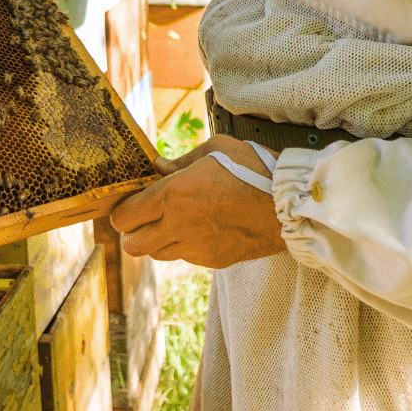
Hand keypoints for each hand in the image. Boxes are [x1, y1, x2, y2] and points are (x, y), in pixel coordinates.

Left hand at [108, 136, 285, 268]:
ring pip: (156, 255)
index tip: (129, 201)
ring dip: (155, 241)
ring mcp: (197, 247)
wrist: (290, 204)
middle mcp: (179, 226)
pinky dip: (182, 247)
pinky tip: (197, 230)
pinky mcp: (214, 260)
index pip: (125, 216)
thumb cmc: (256, 169)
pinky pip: (184, 258)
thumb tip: (158, 167)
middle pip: (132, 245)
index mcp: (174, 195)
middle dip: (131, 232)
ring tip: (170, 222)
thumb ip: (181, 161)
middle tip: (142, 216)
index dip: (121, 210)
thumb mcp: (216, 149)